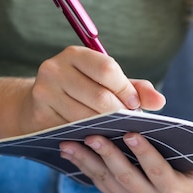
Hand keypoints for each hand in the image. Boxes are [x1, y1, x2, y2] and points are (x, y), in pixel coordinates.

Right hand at [0, 46, 165, 140]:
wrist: (34, 106)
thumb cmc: (79, 90)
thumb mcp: (104, 83)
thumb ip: (134, 88)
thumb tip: (159, 102)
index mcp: (74, 54)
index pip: (107, 69)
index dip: (125, 89)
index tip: (134, 105)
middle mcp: (54, 68)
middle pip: (99, 96)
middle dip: (119, 113)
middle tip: (128, 123)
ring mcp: (44, 92)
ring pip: (86, 116)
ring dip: (106, 127)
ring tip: (115, 130)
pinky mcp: (38, 114)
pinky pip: (72, 129)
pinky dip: (88, 135)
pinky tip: (96, 137)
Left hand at [60, 132, 192, 192]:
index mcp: (173, 190)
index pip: (157, 172)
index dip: (145, 154)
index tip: (132, 133)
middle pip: (126, 176)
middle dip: (108, 155)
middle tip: (93, 133)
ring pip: (105, 180)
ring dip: (87, 161)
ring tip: (71, 140)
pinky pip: (96, 182)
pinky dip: (82, 166)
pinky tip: (68, 149)